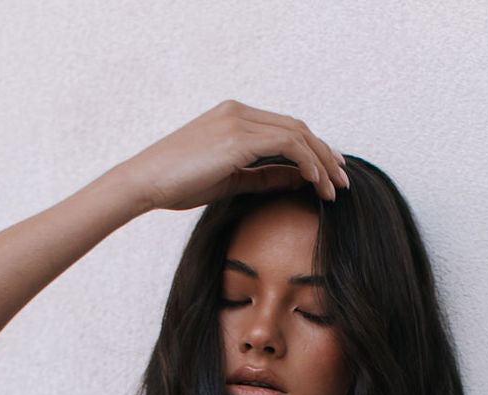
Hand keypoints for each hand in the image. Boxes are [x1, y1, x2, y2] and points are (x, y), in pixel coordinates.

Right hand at [117, 98, 348, 212]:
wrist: (144, 181)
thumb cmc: (178, 183)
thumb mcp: (229, 180)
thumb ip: (263, 175)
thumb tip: (297, 179)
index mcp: (235, 118)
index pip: (286, 128)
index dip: (313, 149)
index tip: (329, 172)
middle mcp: (239, 112)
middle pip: (297, 127)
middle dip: (325, 154)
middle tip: (342, 181)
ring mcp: (238, 122)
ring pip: (297, 133)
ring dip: (321, 161)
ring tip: (334, 188)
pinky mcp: (237, 138)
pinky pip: (285, 144)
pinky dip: (305, 161)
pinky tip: (314, 182)